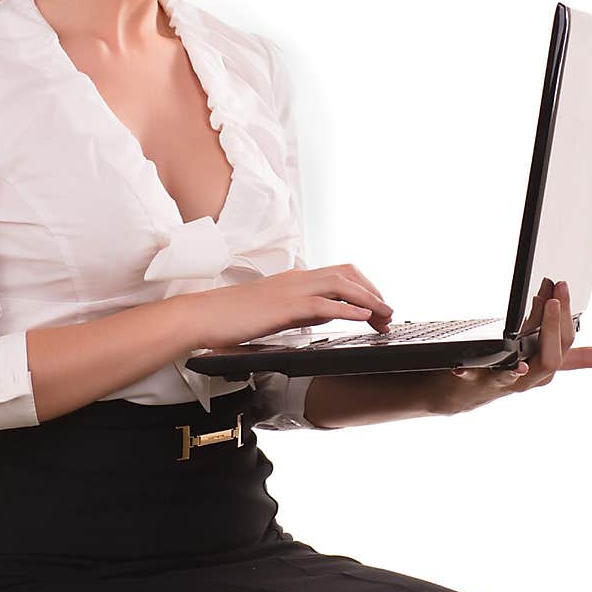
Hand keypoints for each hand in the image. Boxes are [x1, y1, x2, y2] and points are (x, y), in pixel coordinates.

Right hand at [191, 263, 393, 350]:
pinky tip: (362, 318)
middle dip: (373, 291)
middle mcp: (297, 278)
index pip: (340, 273)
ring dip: (368, 300)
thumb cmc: (232, 317)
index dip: (364, 287)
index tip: (377, 307)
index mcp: (295, 279)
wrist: (202, 316)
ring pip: (341, 285)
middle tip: (388, 314)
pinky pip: (323, 305)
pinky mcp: (284, 308)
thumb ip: (301, 310)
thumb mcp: (276, 311)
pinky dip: (347, 310)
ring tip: (385, 316)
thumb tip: (325, 314)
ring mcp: (291, 290)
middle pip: (348, 273)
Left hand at [437, 278, 591, 414]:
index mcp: (547, 367)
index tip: (562, 285)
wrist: (467, 391)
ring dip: (518, 364)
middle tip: (553, 299)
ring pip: (515, 375)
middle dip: (553, 328)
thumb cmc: (509, 370)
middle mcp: (530, 378)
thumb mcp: (544, 359)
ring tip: (523, 353)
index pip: (566, 342)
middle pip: (550, 359)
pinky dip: (467, 371)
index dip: (566, 316)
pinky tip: (460, 365)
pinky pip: (471, 378)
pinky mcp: (473, 381)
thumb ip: (574, 356)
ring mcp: (502, 382)